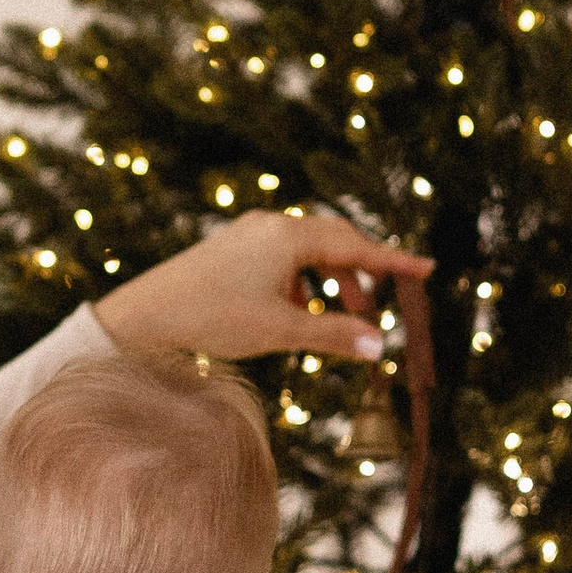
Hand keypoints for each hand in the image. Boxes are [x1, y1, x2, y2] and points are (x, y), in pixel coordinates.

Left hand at [94, 208, 431, 363]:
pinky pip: (282, 256)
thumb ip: (334, 335)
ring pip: (308, 250)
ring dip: (330, 281)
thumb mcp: (280, 330)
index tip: (427, 269)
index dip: (394, 261)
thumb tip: (380, 346)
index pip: (356, 246)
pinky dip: (301, 281)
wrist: (144, 315)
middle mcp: (270, 225)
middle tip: (382, 303)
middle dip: (362, 272)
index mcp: (288, 236)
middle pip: (334, 240)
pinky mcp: (232, 247)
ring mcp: (248, 233)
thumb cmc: (211, 318)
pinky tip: (296, 311)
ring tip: (340, 318)